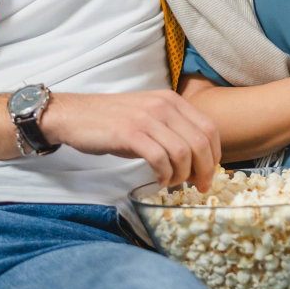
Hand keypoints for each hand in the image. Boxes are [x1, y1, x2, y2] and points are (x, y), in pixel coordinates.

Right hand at [40, 90, 221, 190]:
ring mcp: (146, 118)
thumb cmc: (112, 121)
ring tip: (172, 183)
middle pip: (201, 142)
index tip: (209, 173)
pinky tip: (159, 181)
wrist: (74, 114)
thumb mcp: (149, 117)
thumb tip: (196, 160)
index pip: (209, 128)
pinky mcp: (129, 133)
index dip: (215, 155)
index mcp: (172, 101)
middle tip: (198, 186)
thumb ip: (172, 131)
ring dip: (182, 175)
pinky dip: (164, 175)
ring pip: (182, 152)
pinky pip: (159, 158)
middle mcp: (163, 106)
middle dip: (204, 170)